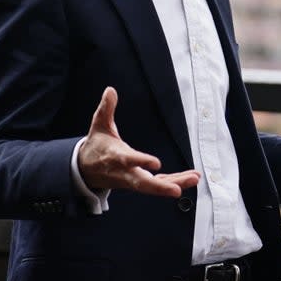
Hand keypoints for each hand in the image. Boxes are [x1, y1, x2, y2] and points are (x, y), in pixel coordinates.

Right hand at [78, 87, 200, 197]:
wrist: (85, 170)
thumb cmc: (97, 146)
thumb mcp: (98, 125)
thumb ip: (105, 108)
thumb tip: (110, 90)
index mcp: (115, 157)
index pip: (128, 160)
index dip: (141, 161)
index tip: (157, 163)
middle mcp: (125, 172)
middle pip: (142, 183)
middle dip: (160, 187)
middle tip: (177, 190)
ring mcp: (132, 180)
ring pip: (154, 186)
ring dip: (175, 184)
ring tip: (195, 178)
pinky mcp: (139, 182)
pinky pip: (158, 184)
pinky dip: (174, 182)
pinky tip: (190, 179)